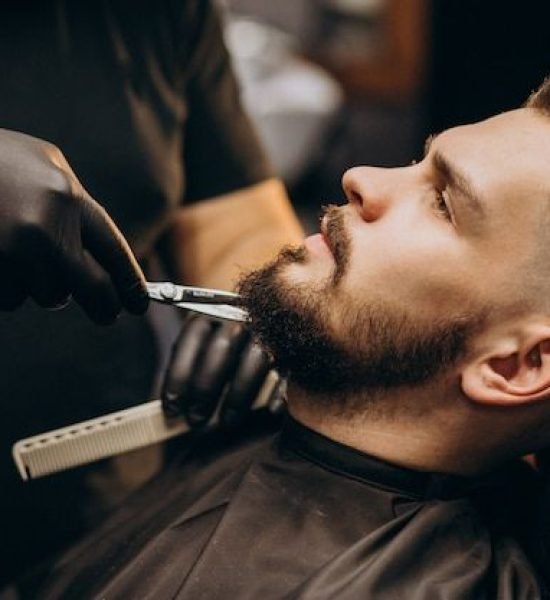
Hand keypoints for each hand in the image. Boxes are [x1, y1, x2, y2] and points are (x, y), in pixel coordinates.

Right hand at [0, 129, 147, 322]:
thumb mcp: (45, 164)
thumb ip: (74, 206)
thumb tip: (98, 256)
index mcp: (68, 199)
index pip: (115, 252)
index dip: (130, 283)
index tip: (138, 303)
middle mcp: (47, 231)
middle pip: (92, 289)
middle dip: (103, 305)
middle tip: (107, 314)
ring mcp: (13, 255)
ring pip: (47, 295)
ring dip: (41, 286)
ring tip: (20, 252)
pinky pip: (11, 298)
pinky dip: (10, 287)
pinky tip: (2, 257)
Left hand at [161, 313, 284, 426]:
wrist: (281, 323)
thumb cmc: (228, 348)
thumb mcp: (205, 346)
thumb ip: (191, 368)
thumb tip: (172, 408)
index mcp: (215, 310)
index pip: (193, 335)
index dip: (179, 373)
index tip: (172, 406)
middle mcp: (243, 315)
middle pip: (223, 347)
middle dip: (205, 387)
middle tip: (195, 420)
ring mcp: (269, 329)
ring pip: (256, 359)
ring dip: (238, 395)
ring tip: (227, 421)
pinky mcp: (292, 348)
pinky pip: (287, 371)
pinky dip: (279, 393)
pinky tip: (270, 410)